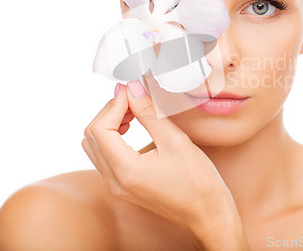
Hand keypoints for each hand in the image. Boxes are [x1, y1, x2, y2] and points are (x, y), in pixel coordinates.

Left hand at [82, 80, 246, 247]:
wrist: (209, 215)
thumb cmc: (199, 183)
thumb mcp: (176, 142)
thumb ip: (150, 114)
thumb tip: (133, 88)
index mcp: (125, 171)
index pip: (100, 128)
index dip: (114, 104)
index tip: (132, 89)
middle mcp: (115, 181)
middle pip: (92, 136)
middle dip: (110, 111)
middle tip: (134, 96)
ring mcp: (118, 186)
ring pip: (96, 146)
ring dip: (110, 123)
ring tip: (134, 110)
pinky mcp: (125, 185)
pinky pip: (106, 156)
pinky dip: (114, 136)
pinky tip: (134, 126)